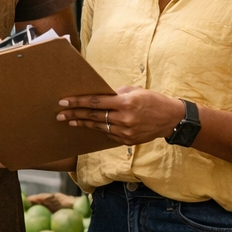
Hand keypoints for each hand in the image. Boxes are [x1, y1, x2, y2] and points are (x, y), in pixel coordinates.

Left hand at [56, 86, 184, 144]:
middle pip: (93, 116)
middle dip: (74, 114)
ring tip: (70, 121)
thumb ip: (115, 94)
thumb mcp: (134, 91)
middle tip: (60, 114)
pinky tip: (89, 126)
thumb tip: (97, 97)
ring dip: (83, 123)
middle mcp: (124, 119)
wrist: (171, 119)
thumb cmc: (152, 100)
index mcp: (126, 103)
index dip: (78, 102)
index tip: (64, 102)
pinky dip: (99, 129)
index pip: (96, 102)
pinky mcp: (128, 141)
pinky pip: (108, 134)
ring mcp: (126, 132)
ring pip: (99, 127)